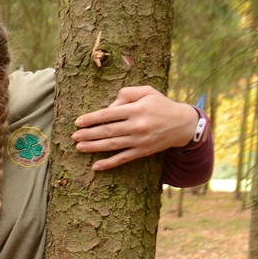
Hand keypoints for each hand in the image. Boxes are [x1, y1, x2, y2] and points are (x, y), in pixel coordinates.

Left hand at [73, 86, 200, 170]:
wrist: (183, 124)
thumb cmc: (161, 105)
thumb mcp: (147, 92)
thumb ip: (127, 93)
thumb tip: (109, 106)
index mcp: (136, 109)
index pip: (108, 114)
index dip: (91, 118)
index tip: (78, 122)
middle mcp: (137, 125)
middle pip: (107, 131)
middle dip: (88, 134)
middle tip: (74, 136)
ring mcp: (139, 140)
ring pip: (112, 145)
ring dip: (94, 147)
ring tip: (79, 147)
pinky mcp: (143, 151)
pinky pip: (123, 158)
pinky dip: (109, 163)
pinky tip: (96, 166)